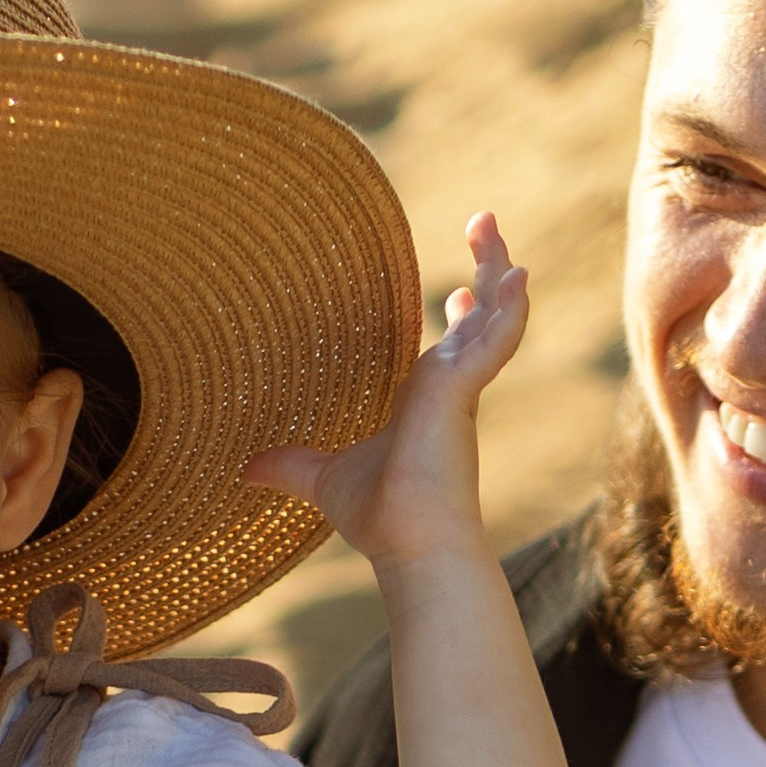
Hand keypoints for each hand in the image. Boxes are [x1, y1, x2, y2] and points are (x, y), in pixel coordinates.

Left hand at [243, 211, 528, 575]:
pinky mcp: (462, 391)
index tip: (456, 293)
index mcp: (429, 400)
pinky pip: (496, 341)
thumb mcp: (324, 478)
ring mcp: (461, 387)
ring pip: (493, 316)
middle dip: (485, 268)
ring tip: (488, 222)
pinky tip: (517, 276)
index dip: (462, 317)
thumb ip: (291, 466)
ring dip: (497, 270)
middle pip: (480, 315)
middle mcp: (451, 387)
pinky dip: (508, 310)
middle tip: (482, 222)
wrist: (408, 544)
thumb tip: (247, 469)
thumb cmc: (379, 516)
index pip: (454, 347)